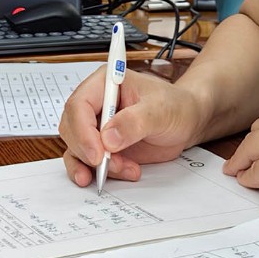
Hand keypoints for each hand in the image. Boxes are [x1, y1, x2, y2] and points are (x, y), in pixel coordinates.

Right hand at [59, 66, 203, 186]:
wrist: (187, 121)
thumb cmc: (175, 106)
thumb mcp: (160, 110)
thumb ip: (134, 121)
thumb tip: (108, 138)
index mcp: (104, 84)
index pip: (78, 105)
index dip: (82, 131)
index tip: (98, 153)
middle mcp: (95, 105)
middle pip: (71, 129)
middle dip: (87, 151)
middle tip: (108, 165)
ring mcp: (96, 128)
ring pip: (76, 149)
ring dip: (94, 166)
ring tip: (124, 169)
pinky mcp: (102, 147)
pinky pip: (87, 163)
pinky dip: (99, 173)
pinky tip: (124, 172)